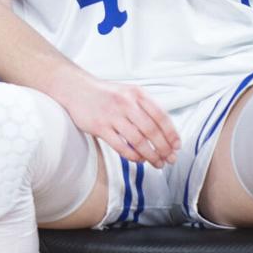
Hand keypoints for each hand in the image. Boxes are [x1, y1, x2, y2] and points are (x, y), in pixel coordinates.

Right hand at [58, 76, 179, 167]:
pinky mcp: (99, 126)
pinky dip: (133, 156)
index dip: (171, 134)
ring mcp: (112, 115)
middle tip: (170, 159)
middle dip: (164, 148)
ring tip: (157, 163)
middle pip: (152, 131)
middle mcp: (126, 103)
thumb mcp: (128, 92)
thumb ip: (145, 107)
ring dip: (151, 155)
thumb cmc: (105, 94)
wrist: (76, 89)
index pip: (161, 116)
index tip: (177, 146)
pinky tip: (138, 160)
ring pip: (138, 141)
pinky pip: (121, 146)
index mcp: (137, 93)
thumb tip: (165, 132)